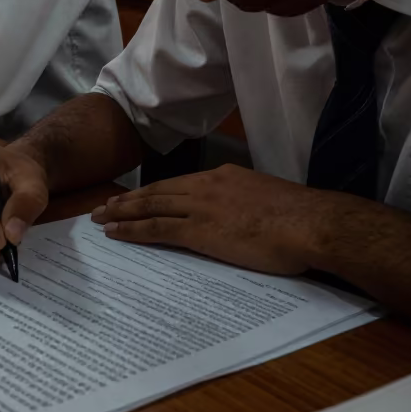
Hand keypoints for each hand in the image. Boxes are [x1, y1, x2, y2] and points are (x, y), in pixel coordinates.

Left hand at [92, 165, 330, 274]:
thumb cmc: (299, 218)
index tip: (133, 197)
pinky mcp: (199, 230)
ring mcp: (201, 207)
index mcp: (223, 178)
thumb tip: (238, 216)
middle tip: (103, 205)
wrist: (310, 223)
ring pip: (150, 207)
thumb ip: (244, 203)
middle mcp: (206, 186)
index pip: (178, 185)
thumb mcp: (265, 199)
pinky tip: (116, 234)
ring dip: (122, 213)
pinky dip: (133, 230)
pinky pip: (157, 228)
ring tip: (100, 218)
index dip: (152, 192)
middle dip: (128, 200)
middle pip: (157, 192)